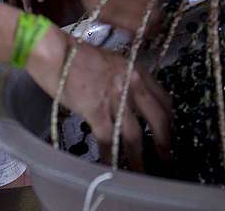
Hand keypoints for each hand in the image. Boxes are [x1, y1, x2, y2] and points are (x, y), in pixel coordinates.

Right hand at [27, 28, 171, 170]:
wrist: (56, 52)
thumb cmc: (79, 56)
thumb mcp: (113, 63)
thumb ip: (126, 80)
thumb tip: (130, 102)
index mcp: (138, 71)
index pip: (163, 99)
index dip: (169, 120)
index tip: (168, 132)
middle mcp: (132, 84)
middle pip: (158, 119)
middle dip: (164, 142)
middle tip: (166, 158)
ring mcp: (116, 98)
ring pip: (134, 135)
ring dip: (139, 157)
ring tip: (142, 173)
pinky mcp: (96, 110)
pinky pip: (108, 140)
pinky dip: (110, 157)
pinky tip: (110, 168)